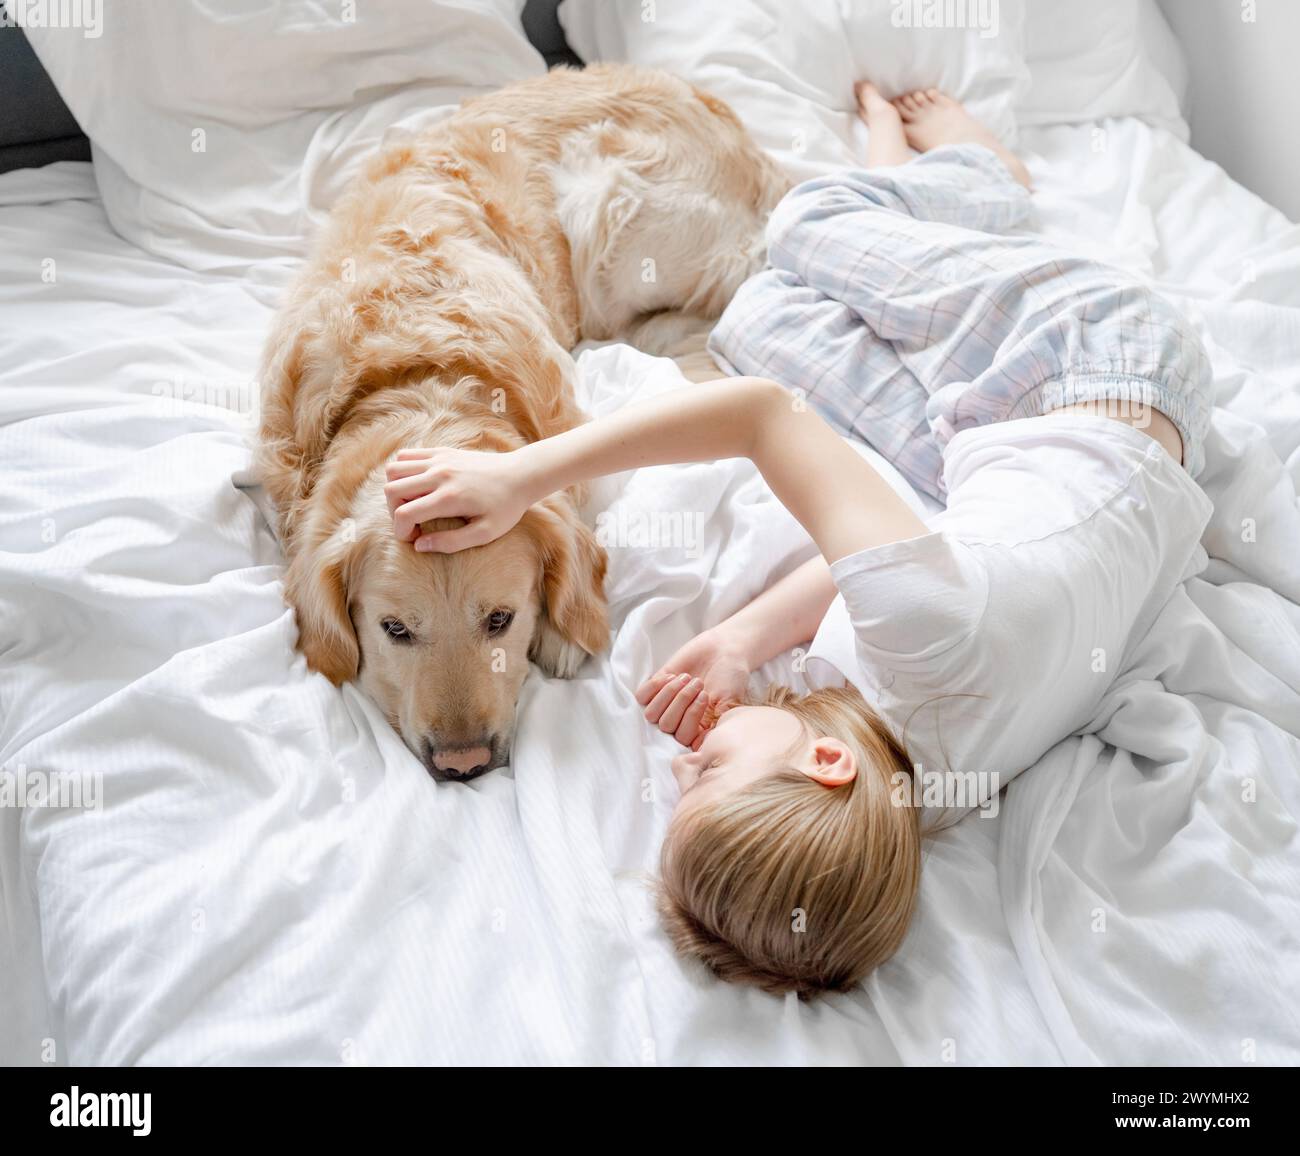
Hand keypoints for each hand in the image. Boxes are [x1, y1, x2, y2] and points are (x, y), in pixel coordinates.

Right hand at [384, 446, 536, 551]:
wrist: (521, 474)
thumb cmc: (507, 507)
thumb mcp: (485, 533)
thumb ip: (451, 542)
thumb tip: (419, 545)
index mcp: (449, 498)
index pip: (404, 514)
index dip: (400, 531)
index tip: (413, 538)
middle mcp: (440, 475)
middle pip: (391, 490)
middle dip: (394, 512)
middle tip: (413, 522)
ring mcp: (439, 459)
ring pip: (394, 470)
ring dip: (395, 490)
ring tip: (413, 503)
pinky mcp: (441, 451)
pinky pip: (406, 456)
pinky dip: (403, 471)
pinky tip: (418, 486)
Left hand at [635, 628, 752, 749]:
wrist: (723, 650)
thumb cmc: (730, 677)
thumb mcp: (730, 701)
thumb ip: (716, 722)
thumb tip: (700, 744)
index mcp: (698, 729)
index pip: (683, 739)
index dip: (691, 720)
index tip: (705, 697)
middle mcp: (680, 720)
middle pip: (666, 726)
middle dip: (682, 702)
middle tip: (699, 683)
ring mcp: (666, 704)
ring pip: (652, 714)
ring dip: (669, 694)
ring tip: (687, 677)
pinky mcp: (656, 687)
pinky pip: (642, 697)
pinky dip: (655, 686)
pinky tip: (672, 675)